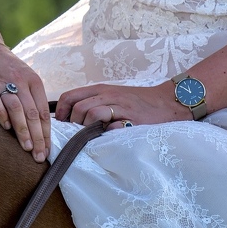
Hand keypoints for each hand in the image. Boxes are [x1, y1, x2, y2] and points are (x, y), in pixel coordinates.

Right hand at [0, 43, 50, 161]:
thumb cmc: (4, 66)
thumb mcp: (23, 77)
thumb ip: (32, 97)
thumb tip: (42, 127)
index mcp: (33, 80)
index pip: (43, 111)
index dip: (47, 133)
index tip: (48, 151)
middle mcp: (19, 81)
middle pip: (32, 113)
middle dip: (38, 137)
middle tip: (40, 156)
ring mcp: (0, 82)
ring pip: (16, 108)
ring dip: (23, 130)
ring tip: (27, 148)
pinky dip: (1, 114)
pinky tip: (6, 128)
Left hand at [55, 80, 188, 126]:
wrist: (166, 102)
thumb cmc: (136, 102)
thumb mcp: (112, 96)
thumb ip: (92, 103)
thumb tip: (67, 118)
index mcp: (100, 90)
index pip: (70, 96)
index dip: (60, 112)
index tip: (62, 125)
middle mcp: (109, 95)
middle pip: (79, 108)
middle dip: (73, 124)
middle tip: (77, 135)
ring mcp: (121, 107)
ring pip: (93, 114)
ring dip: (88, 129)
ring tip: (91, 137)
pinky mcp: (133, 120)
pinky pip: (114, 127)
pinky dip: (107, 133)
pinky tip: (108, 138)